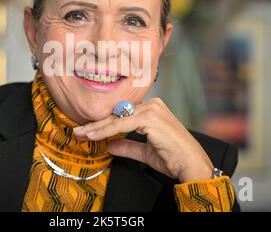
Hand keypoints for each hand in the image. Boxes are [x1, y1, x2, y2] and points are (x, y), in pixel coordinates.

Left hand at [73, 98, 213, 182]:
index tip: (87, 131)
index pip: (122, 114)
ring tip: (81, 134)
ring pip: (117, 118)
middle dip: (96, 124)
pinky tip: (94, 136)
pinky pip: (121, 125)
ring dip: (97, 127)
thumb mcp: (145, 152)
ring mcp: (152, 109)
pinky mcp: (150, 118)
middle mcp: (152, 105)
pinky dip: (106, 131)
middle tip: (78, 131)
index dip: (103, 123)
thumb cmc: (174, 158)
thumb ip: (128, 146)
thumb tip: (110, 146)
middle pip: (117, 113)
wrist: (192, 165)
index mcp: (152, 109)